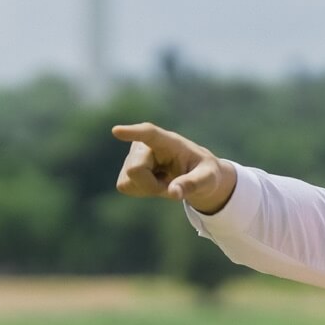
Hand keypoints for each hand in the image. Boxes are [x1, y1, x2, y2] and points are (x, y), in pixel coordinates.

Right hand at [111, 122, 236, 214]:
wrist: (196, 175)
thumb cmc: (204, 172)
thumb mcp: (207, 179)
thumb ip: (192, 184)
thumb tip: (174, 193)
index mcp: (169, 141)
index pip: (149, 134)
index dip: (133, 133)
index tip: (117, 131)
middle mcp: (146, 144)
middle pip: (135, 169)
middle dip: (151, 185)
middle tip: (172, 185)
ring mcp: (133, 155)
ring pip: (128, 180)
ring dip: (147, 188)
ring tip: (164, 181)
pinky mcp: (126, 169)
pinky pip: (124, 186)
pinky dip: (141, 191)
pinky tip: (154, 183)